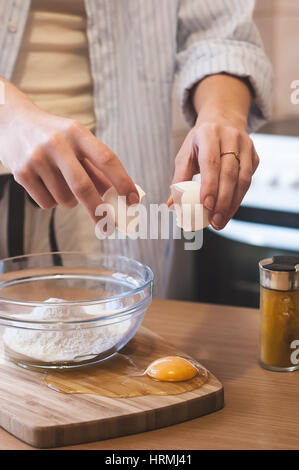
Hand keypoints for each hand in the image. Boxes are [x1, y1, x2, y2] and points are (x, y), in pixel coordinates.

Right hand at [0, 79, 138, 221]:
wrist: (11, 121)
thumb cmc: (54, 136)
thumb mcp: (77, 142)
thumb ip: (96, 168)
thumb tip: (119, 197)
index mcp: (77, 132)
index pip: (107, 159)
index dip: (123, 182)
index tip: (134, 200)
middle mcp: (57, 144)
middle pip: (84, 187)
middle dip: (100, 211)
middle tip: (110, 227)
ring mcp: (37, 159)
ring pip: (66, 200)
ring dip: (71, 201)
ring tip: (61, 183)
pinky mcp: (22, 174)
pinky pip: (48, 204)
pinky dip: (52, 201)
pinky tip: (44, 182)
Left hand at [169, 121, 258, 229]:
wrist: (223, 121)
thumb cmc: (199, 143)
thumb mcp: (185, 155)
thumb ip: (179, 179)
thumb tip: (172, 204)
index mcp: (209, 134)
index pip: (211, 162)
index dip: (210, 185)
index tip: (205, 205)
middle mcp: (231, 138)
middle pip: (229, 173)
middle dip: (222, 201)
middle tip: (213, 221)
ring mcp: (246, 146)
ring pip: (243, 179)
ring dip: (232, 204)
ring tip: (220, 222)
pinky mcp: (254, 157)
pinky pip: (248, 181)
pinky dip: (238, 199)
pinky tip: (228, 211)